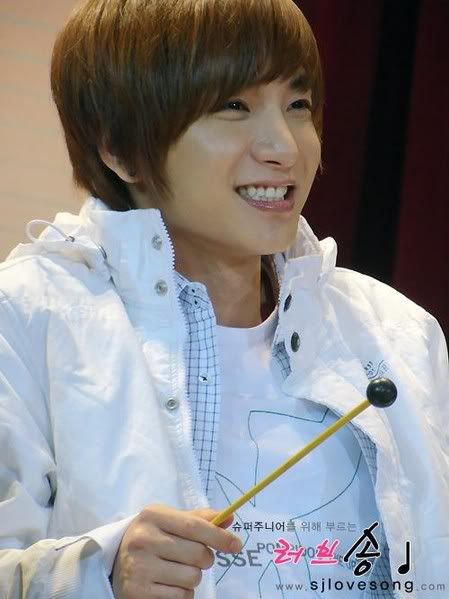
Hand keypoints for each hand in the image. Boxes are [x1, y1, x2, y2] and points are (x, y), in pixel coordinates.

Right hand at [111, 503, 240, 597]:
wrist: (115, 564)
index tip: (236, 545)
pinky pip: (181, 597)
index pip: (194, 526)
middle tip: (194, 557)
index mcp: (152, 515)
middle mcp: (143, 539)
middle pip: (198, 554)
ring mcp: (139, 567)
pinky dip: (182, 593)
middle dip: (205, 559)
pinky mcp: (138, 593)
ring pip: (192, 578)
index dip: (219, 536)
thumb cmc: (152, 538)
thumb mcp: (170, 521)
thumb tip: (229, 518)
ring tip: (176, 570)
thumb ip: (199, 519)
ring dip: (192, 577)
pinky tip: (167, 584)